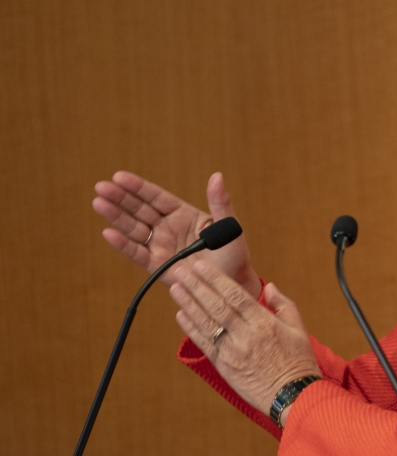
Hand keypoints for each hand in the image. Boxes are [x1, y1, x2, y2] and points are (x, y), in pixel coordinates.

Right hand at [92, 172, 259, 295]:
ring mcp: (161, 246)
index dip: (138, 188)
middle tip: (101, 187)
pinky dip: (123, 244)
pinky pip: (137, 253)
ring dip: (116, 217)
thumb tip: (217, 176)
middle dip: (120, 198)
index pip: (157, 198)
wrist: (233, 284)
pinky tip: (108, 233)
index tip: (119, 176)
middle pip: (140, 210)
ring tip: (98, 203)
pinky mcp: (157, 266)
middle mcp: (169, 228)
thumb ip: (220, 202)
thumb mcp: (229, 226)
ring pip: (134, 229)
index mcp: (184, 215)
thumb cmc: (234, 254)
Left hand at [170, 260, 320, 416]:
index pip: (235, 295)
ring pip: (207, 323)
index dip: (216, 279)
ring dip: (189, 304)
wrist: (293, 395)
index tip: (202, 265)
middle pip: (217, 306)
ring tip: (176, 288)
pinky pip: (204, 344)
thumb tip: (270, 287)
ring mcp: (233, 351)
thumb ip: (283, 304)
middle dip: (197, 286)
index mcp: (264, 322)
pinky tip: (181, 315)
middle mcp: (246, 335)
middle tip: (181, 271)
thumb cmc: (298, 362)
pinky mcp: (224, 366)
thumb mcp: (298, 328)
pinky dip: (191, 329)